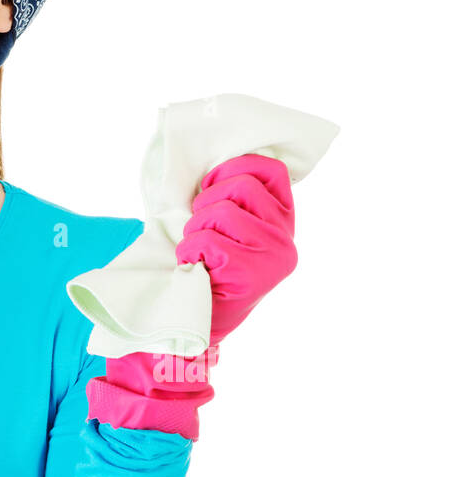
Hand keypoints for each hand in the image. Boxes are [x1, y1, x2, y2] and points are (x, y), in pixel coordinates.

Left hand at [175, 152, 296, 345]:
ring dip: (196, 230)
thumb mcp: (229, 226)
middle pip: (242, 186)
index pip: (269, 169)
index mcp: (283, 218)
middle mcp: (286, 237)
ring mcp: (273, 257)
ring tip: (201, 252)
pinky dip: (189, 251)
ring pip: (222, 211)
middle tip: (202, 229)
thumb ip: (235, 197)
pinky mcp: (252, 275)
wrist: (201, 317)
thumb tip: (217, 159)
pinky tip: (198, 268)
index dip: (232, 169)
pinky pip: (206, 241)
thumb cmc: (210, 263)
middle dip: (207, 203)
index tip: (212, 189)